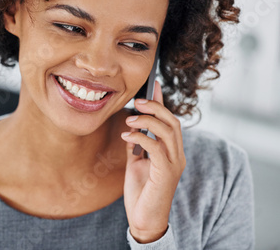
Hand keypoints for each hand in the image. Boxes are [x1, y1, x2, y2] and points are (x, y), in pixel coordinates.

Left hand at [121, 81, 185, 242]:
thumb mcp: (136, 162)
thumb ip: (137, 145)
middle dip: (156, 107)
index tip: (153, 85)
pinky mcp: (166, 173)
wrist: (144, 218)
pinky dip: (141, 137)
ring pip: (168, 131)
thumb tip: (131, 128)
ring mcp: (174, 164)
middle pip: (173, 122)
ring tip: (130, 119)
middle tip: (138, 101)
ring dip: (148, 121)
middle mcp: (177, 155)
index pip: (170, 121)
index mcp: (171, 151)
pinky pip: (156, 147)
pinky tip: (127, 135)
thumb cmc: (141, 192)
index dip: (162, 102)